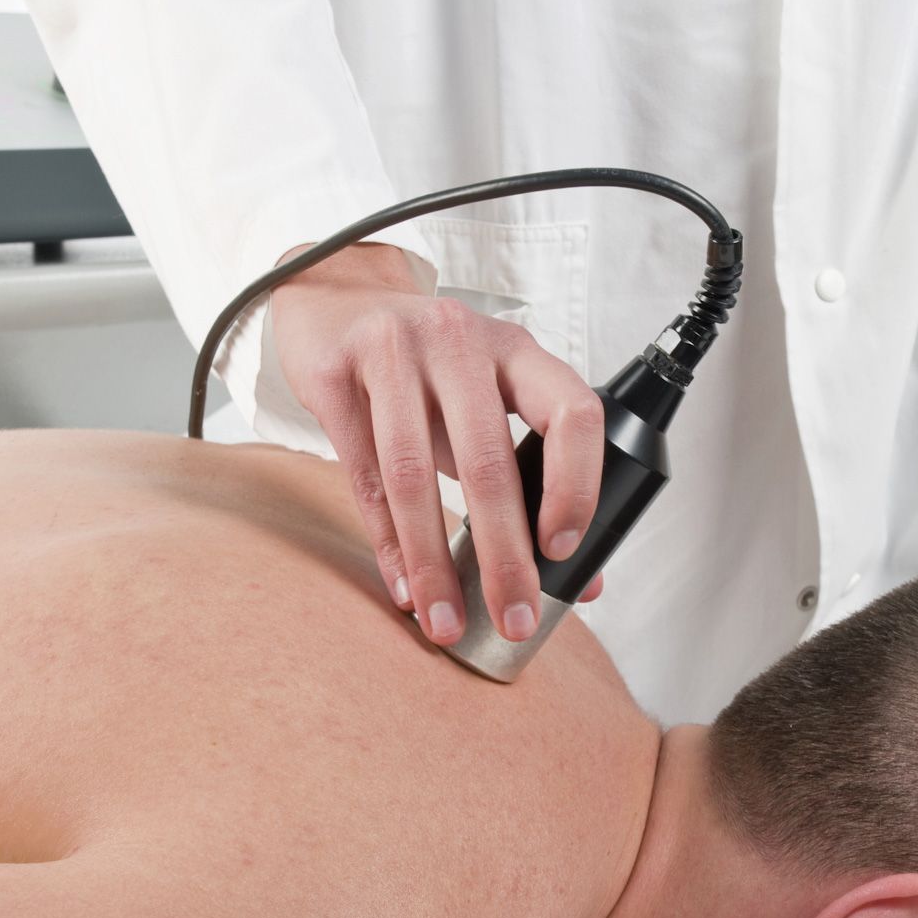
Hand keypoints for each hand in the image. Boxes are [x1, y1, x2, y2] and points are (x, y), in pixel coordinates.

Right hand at [269, 243, 605, 644]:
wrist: (334, 295)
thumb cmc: (424, 364)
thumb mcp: (485, 399)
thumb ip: (529, 475)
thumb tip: (583, 580)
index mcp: (514, 349)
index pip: (571, 411)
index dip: (575, 486)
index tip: (563, 550)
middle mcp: (457, 341)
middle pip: (487, 461)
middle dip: (504, 556)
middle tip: (515, 618)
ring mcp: (390, 352)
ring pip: (414, 475)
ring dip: (435, 563)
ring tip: (447, 622)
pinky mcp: (333, 374)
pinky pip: (363, 477)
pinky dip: (388, 543)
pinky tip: (405, 588)